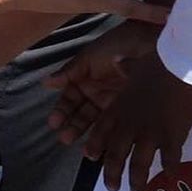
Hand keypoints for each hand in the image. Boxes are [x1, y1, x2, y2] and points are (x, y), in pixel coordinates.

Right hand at [45, 20, 161, 144]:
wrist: (146, 40)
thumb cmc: (116, 44)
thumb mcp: (88, 57)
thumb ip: (68, 73)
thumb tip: (45, 82)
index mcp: (83, 79)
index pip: (69, 99)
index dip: (61, 111)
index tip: (54, 122)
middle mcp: (96, 92)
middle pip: (81, 113)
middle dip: (73, 126)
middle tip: (65, 138)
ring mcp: (112, 101)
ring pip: (98, 122)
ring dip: (90, 136)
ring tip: (84, 150)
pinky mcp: (129, 108)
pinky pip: (117, 124)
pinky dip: (110, 136)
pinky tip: (104, 147)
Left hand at [83, 51, 191, 190]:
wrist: (182, 65)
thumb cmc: (158, 61)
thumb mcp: (135, 63)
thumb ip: (125, 68)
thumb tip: (118, 61)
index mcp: (119, 108)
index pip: (102, 131)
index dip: (96, 146)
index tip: (91, 158)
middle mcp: (130, 124)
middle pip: (116, 154)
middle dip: (112, 174)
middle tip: (111, 188)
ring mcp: (150, 133)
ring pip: (139, 163)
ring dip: (136, 181)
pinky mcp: (172, 136)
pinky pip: (169, 159)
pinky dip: (169, 170)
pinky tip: (170, 180)